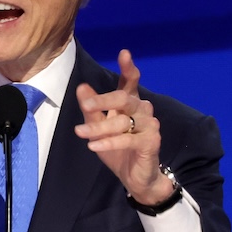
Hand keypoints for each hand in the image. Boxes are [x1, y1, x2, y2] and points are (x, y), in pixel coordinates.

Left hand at [74, 49, 172, 204]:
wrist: (136, 178)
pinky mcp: (151, 141)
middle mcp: (142, 110)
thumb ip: (91, 109)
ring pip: (122, 120)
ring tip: (80, 133)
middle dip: (103, 100)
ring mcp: (149, 125)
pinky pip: (128, 139)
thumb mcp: (98, 128)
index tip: (124, 53)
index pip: (130, 82)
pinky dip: (109, 142)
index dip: (128, 67)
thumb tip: (82, 87)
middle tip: (86, 106)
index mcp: (130, 103)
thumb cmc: (118, 150)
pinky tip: (94, 146)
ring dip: (99, 128)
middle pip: (124, 97)